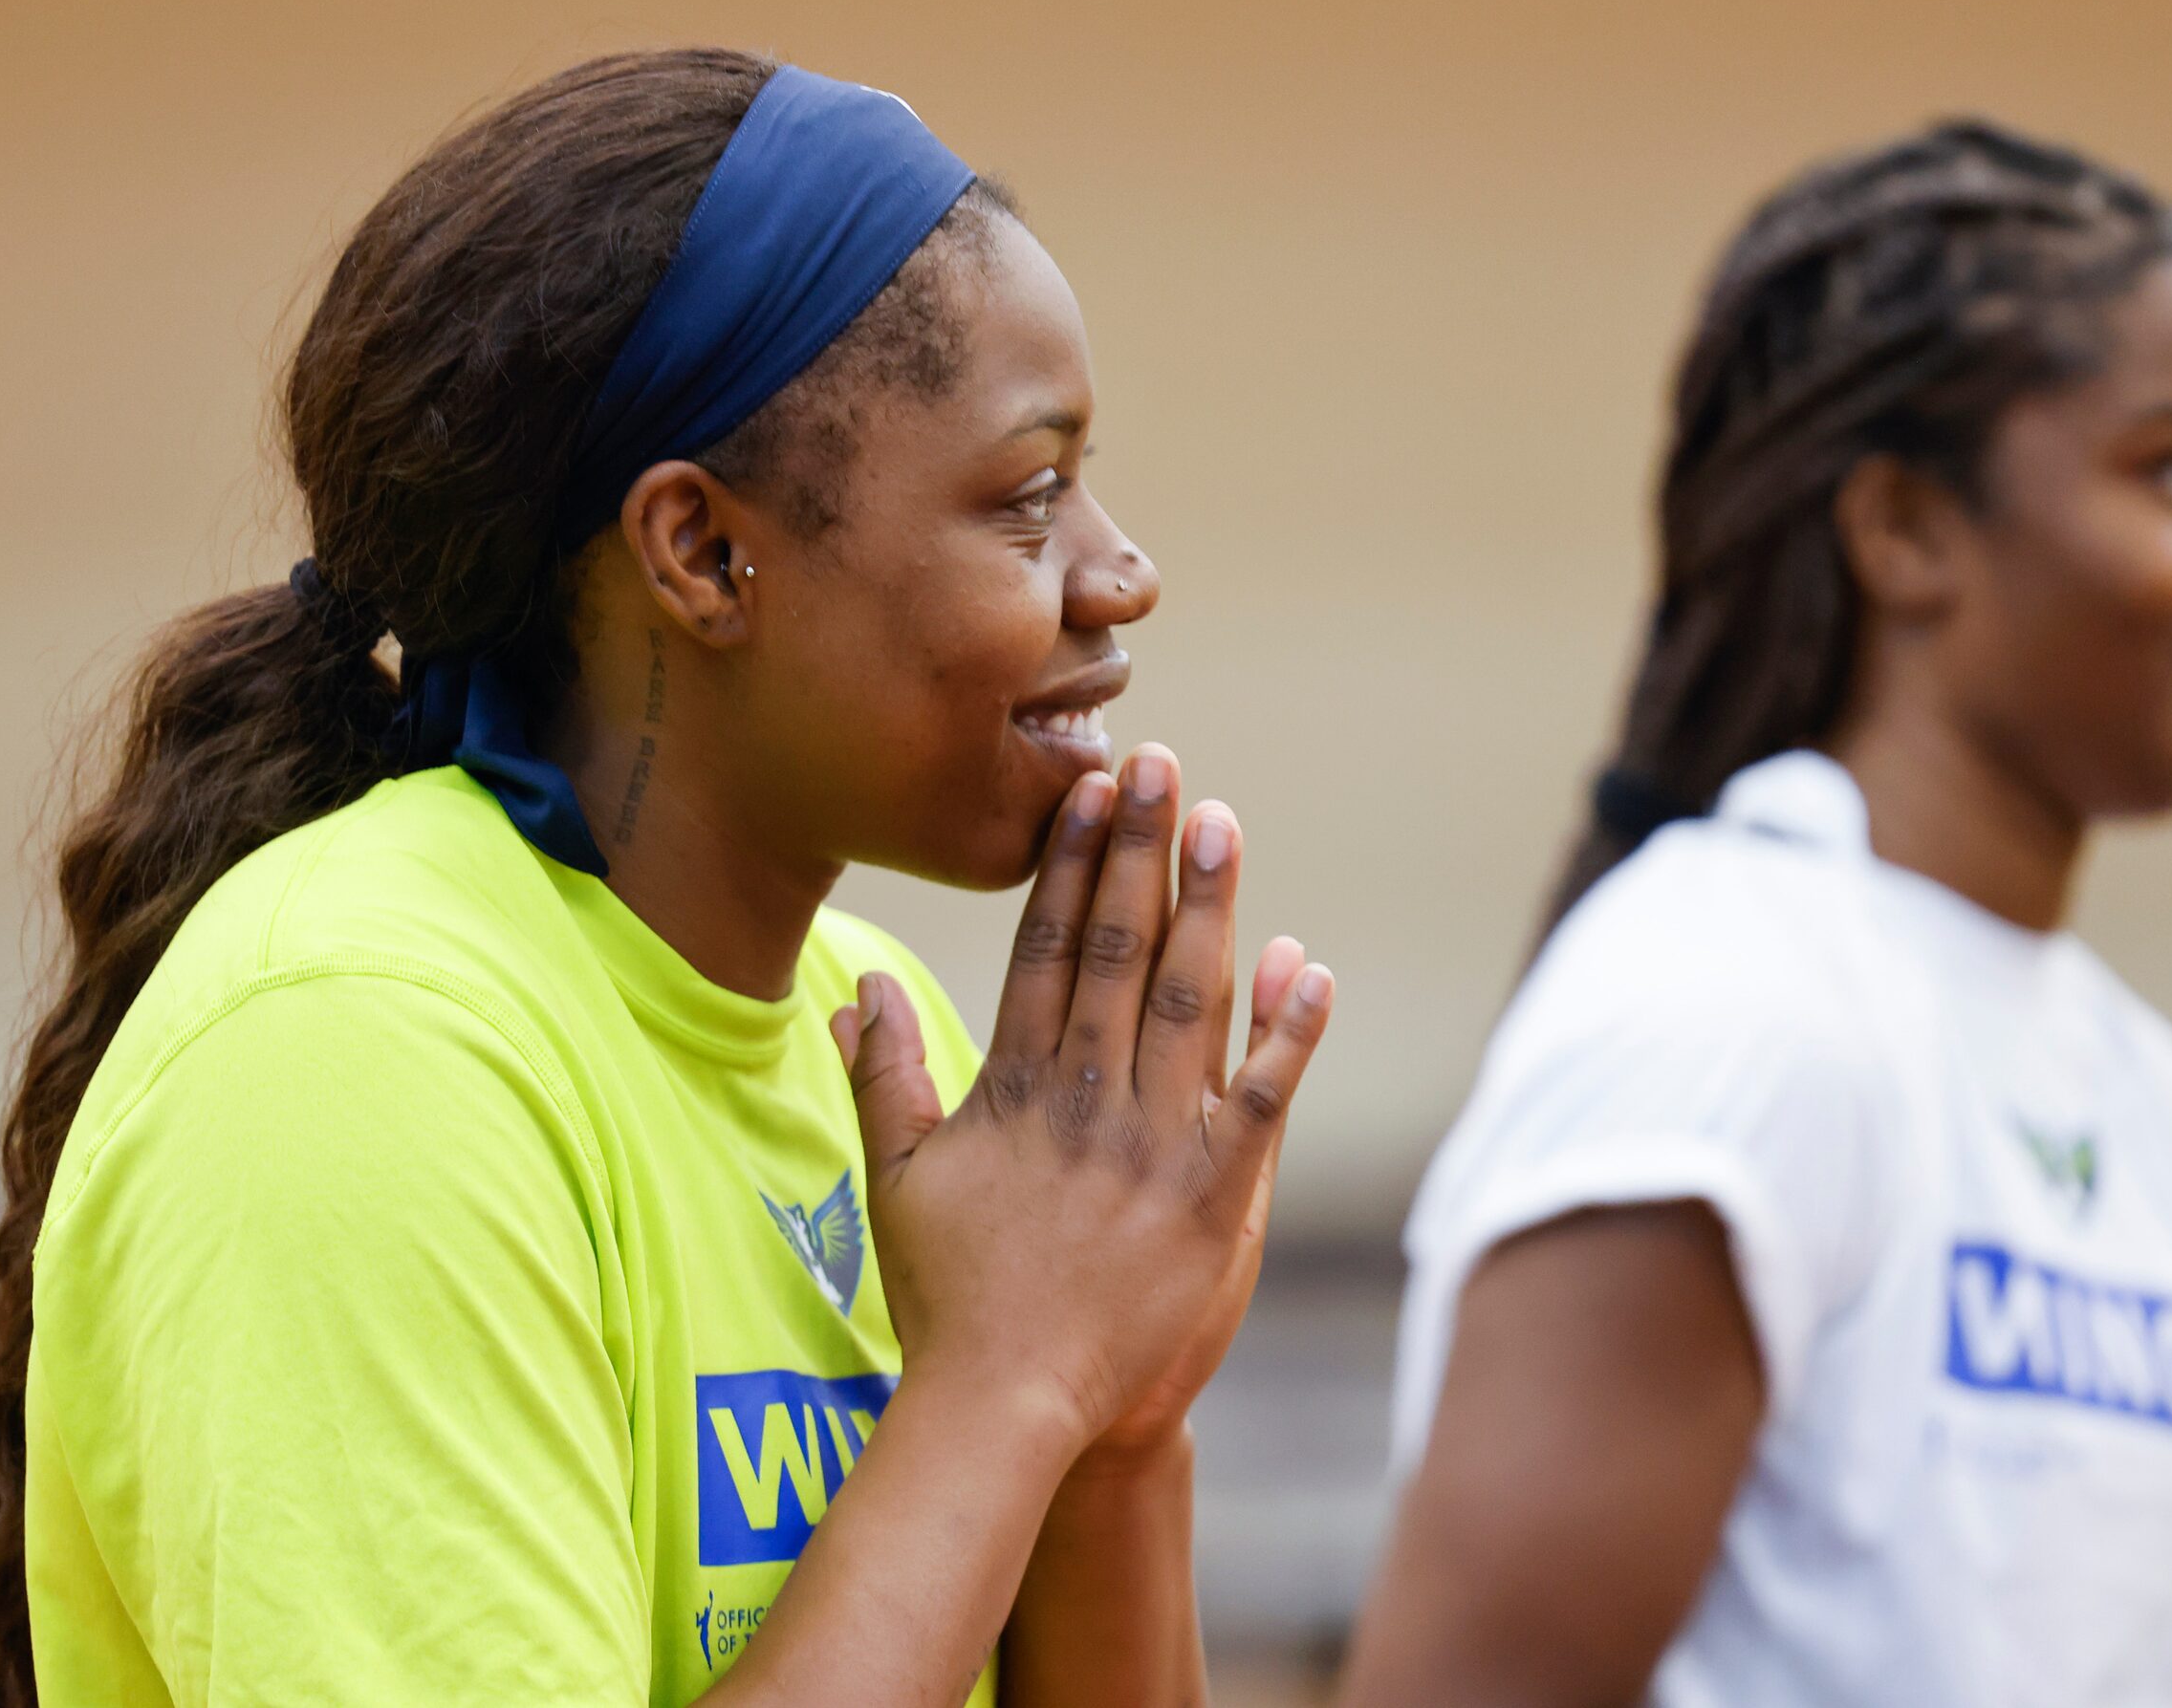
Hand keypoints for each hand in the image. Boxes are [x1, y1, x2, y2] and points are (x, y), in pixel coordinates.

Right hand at [831, 745, 1333, 1457]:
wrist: (1004, 1404)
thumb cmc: (948, 1297)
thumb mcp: (897, 1178)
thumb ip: (885, 1075)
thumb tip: (862, 987)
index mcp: (1014, 1087)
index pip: (1047, 949)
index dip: (1071, 864)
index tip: (1090, 792)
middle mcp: (1084, 1101)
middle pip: (1119, 951)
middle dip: (1142, 852)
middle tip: (1165, 767)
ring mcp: (1150, 1148)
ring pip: (1187, 1004)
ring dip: (1209, 909)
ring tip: (1224, 825)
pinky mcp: (1208, 1201)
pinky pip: (1259, 1102)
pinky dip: (1288, 1036)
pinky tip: (1310, 968)